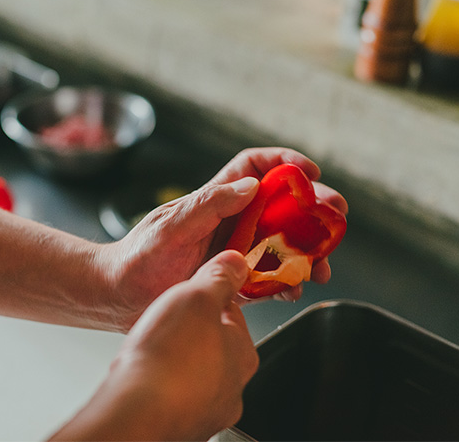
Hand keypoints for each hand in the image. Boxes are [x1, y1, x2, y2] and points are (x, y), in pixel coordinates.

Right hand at [50, 251, 258, 440]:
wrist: (137, 413)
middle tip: (167, 321)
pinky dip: (160, 387)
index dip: (209, 299)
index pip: (233, 314)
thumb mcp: (197, 297)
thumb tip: (237, 263)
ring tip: (152, 349)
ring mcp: (206, 411)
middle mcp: (232, 387)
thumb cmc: (168, 358)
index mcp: (243, 353)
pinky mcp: (180, 426)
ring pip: (193, 375)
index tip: (192, 293)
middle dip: (192, 333)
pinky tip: (145, 377)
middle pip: (214, 347)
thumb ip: (220, 278)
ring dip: (176, 361)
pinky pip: (172, 398)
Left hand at [100, 148, 346, 328]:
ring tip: (322, 267)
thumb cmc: (140, 254)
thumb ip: (210, 204)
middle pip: (281, 207)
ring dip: (307, 253)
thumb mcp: (173, 224)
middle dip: (313, 209)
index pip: (255, 168)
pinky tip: (294, 290)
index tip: (310, 172)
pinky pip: (269, 279)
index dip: (284, 162)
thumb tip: (251, 187)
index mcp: (216, 199)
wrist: (121, 295)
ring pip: (282, 245)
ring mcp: (235, 252)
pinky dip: (286, 284)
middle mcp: (231, 222)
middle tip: (337, 217)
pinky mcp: (234, 280)